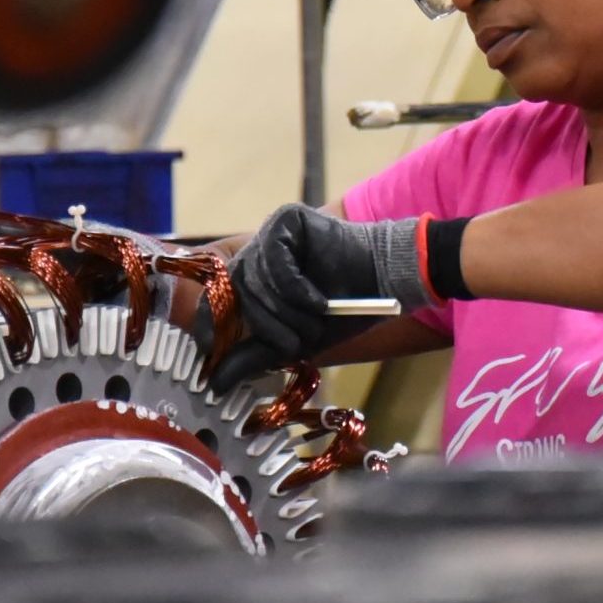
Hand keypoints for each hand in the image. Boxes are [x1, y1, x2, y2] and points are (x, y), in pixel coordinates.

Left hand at [209, 205, 433, 390]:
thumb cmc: (343, 313)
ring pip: (255, 276)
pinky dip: (294, 286)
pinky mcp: (287, 219)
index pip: (216, 299)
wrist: (386, 285)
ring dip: (286, 308)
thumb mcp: (294, 341)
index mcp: (253, 279)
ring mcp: (270, 234)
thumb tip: (215, 383)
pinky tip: (318, 300)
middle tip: (297, 342)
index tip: (218, 349)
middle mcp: (257, 253)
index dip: (216, 324)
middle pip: (237, 290)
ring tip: (317, 318)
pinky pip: (274, 258)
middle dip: (268, 324)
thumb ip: (255, 355)